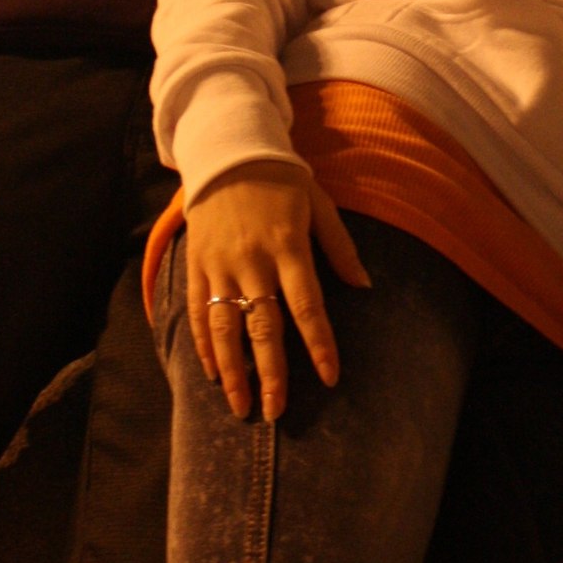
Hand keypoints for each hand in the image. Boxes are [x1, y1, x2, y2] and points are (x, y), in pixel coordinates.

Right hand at [185, 161, 369, 420]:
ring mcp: (221, 264)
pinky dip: (204, 344)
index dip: (319, 344)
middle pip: (263, 327)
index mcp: (289, 246)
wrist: (227, 151)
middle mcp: (253, 260)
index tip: (329, 378)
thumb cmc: (282, 179)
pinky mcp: (198, 263)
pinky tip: (214, 373)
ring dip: (233, 370)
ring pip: (225, 326)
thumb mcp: (319, 205)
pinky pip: (200, 310)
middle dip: (271, 373)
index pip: (307, 306)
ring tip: (241, 405)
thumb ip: (340, 247)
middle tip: (276, 412)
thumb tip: (364, 285)